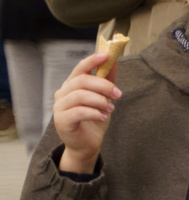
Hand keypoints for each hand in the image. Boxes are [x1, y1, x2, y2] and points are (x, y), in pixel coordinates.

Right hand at [52, 49, 121, 174]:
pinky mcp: (61, 120)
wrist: (87, 144)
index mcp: (72, 85)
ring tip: (110, 109)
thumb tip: (115, 61)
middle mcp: (62, 94)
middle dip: (104, 86)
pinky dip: (95, 113)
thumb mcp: (104, 97)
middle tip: (118, 95)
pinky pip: (79, 111)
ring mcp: (59, 107)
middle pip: (82, 81)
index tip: (107, 55)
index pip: (80, 68)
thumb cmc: (95, 118)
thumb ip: (107, 80)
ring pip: (81, 95)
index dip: (92, 60)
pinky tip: (103, 117)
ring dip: (100, 101)